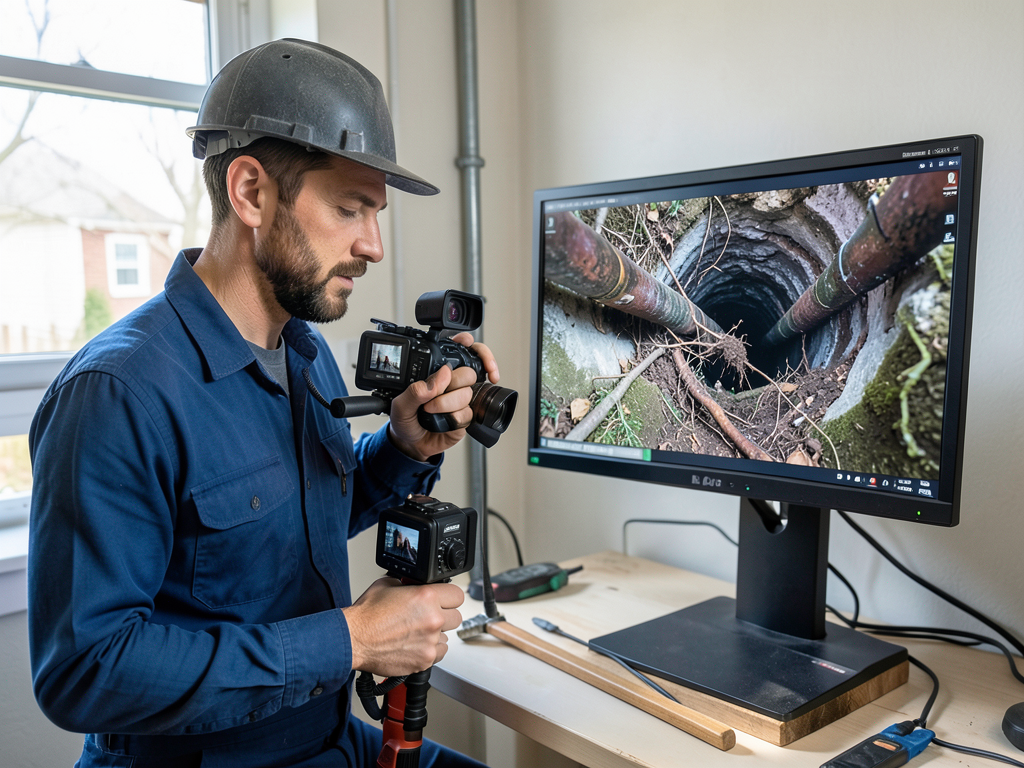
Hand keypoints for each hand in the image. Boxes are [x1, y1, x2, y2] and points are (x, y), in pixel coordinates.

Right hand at [344, 577, 465, 675]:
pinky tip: (414, 645)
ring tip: (416, 633)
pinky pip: (438, 653)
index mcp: (427, 597)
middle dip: (444, 616)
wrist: (354, 639)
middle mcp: (433, 619)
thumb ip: (410, 583)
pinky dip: (429, 650)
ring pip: (447, 637)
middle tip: (427, 617)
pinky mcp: (425, 660)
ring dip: (436, 635)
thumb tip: (417, 583)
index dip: (448, 597)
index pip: (457, 595)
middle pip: (456, 617)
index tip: (443, 600)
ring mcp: (430, 642)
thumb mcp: (389, 584)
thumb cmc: (367, 615)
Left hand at [387, 333, 499, 460]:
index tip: (467, 343)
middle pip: (469, 372)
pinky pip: (467, 413)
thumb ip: (416, 390)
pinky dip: (453, 419)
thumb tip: (441, 375)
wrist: (409, 444)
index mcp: (437, 372)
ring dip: (447, 404)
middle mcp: (452, 383)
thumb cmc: (405, 419)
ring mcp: (460, 400)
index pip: (459, 349)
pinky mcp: (465, 417)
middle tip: (435, 394)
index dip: (469, 344)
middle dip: (452, 383)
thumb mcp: (400, 404)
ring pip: (467, 393)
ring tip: (430, 410)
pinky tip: (443, 421)